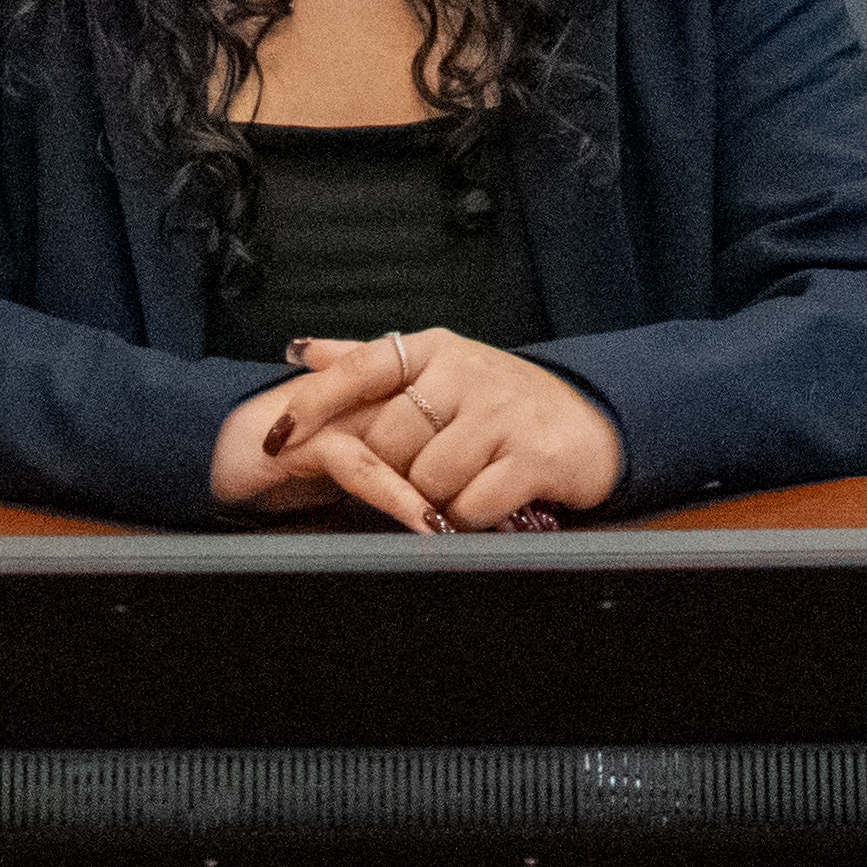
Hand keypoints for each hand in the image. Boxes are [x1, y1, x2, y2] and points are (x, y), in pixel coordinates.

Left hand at [205, 330, 625, 534]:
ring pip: (427, 478)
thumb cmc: (502, 403)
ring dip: (434, 498)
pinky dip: (468, 516)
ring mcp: (501, 413)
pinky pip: (469, 505)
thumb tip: (301, 350)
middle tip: (420, 476)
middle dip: (394, 471)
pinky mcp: (531, 457)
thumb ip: (368, 362)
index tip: (276, 435)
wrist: (590, 426)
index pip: (360, 367)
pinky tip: (485, 503)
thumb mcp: (440, 368)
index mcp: (436, 349)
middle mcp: (467, 372)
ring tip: (460, 487)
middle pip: (389, 440)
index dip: (315, 403)